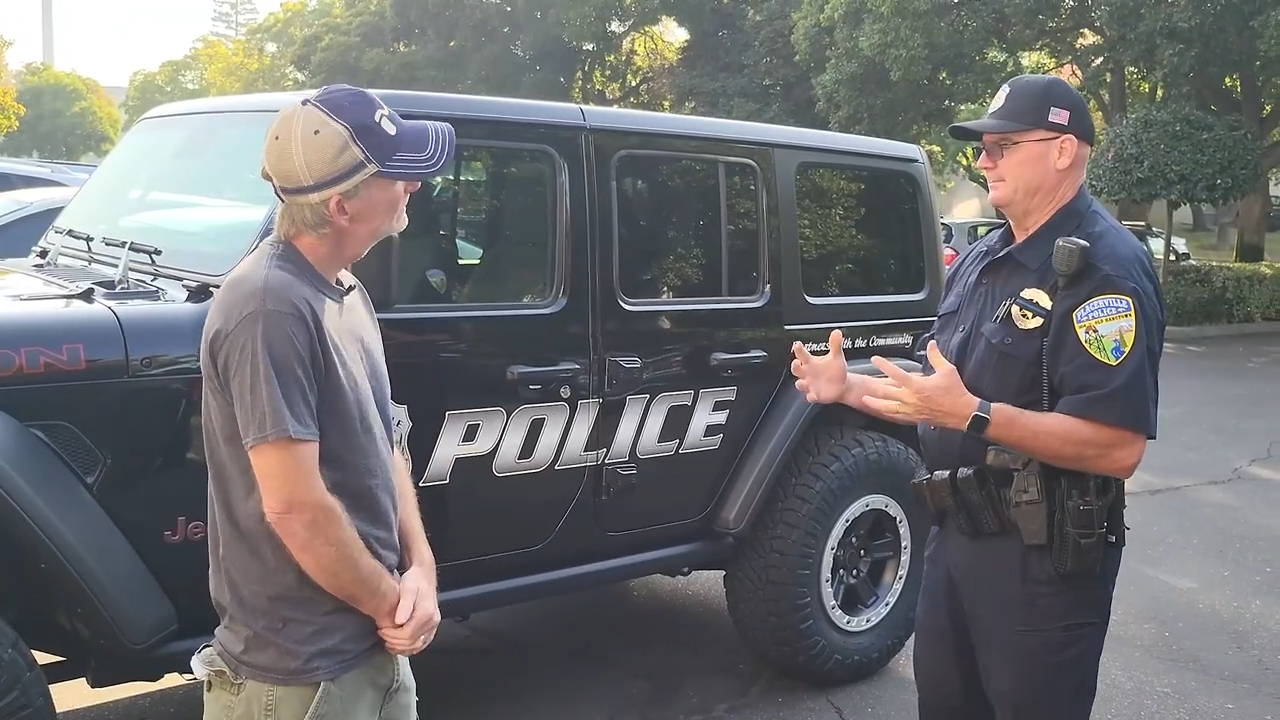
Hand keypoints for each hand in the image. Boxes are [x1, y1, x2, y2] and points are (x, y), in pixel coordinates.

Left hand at [376, 565, 440, 655]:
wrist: (423, 576)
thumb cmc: (414, 580)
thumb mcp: (407, 589)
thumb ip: (404, 605)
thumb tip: (399, 621)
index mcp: (426, 613)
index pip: (408, 634)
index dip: (392, 636)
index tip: (381, 630)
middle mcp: (432, 621)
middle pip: (412, 642)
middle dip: (395, 642)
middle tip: (382, 635)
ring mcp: (433, 625)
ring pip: (418, 646)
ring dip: (402, 648)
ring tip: (388, 642)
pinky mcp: (431, 627)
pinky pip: (422, 643)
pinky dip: (410, 648)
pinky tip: (399, 645)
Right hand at [791, 329, 849, 403]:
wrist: (841, 385)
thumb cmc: (834, 370)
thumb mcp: (836, 357)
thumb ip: (835, 345)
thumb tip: (837, 332)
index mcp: (810, 362)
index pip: (802, 354)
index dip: (798, 349)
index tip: (797, 345)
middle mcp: (807, 373)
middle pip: (796, 369)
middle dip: (795, 366)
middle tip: (796, 362)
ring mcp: (810, 385)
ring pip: (800, 384)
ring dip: (800, 384)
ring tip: (802, 382)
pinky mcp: (815, 395)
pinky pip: (810, 397)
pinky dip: (811, 396)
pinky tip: (813, 396)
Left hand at [861, 341, 978, 429]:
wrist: (962, 413)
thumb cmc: (956, 391)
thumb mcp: (947, 370)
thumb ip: (936, 356)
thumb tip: (932, 343)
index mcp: (917, 386)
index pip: (896, 373)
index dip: (884, 365)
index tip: (875, 359)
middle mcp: (911, 398)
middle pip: (886, 393)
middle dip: (873, 387)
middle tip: (864, 382)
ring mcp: (912, 410)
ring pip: (888, 408)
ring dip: (876, 404)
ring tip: (866, 400)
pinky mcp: (915, 417)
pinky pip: (898, 416)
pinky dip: (888, 414)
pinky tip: (883, 412)